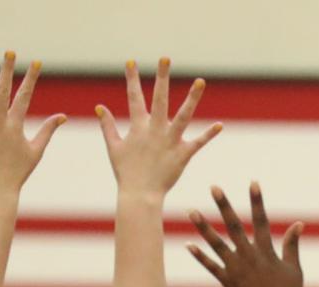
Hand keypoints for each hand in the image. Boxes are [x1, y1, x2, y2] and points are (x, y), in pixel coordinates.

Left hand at [0, 52, 65, 196]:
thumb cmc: (17, 173)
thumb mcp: (36, 151)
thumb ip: (47, 131)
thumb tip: (62, 116)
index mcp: (15, 126)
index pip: (24, 97)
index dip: (31, 79)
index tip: (36, 62)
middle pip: (2, 93)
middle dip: (7, 71)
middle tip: (9, 52)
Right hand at [97, 58, 221, 197]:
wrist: (139, 196)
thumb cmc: (126, 173)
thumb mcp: (114, 147)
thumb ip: (107, 126)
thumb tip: (99, 107)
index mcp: (139, 127)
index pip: (134, 98)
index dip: (132, 80)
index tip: (131, 62)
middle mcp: (155, 130)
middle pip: (159, 99)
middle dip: (162, 77)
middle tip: (165, 58)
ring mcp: (170, 141)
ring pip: (183, 116)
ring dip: (192, 98)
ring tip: (201, 81)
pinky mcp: (182, 155)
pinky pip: (197, 143)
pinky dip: (208, 135)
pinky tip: (220, 125)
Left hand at [188, 183, 303, 286]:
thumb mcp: (294, 269)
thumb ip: (292, 245)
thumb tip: (299, 224)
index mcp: (267, 252)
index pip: (262, 221)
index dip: (257, 201)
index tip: (253, 183)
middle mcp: (250, 257)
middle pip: (235, 226)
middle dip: (224, 206)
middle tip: (214, 188)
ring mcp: (237, 270)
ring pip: (217, 244)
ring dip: (204, 228)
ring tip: (192, 212)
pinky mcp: (228, 284)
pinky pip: (211, 267)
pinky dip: (200, 256)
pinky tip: (189, 245)